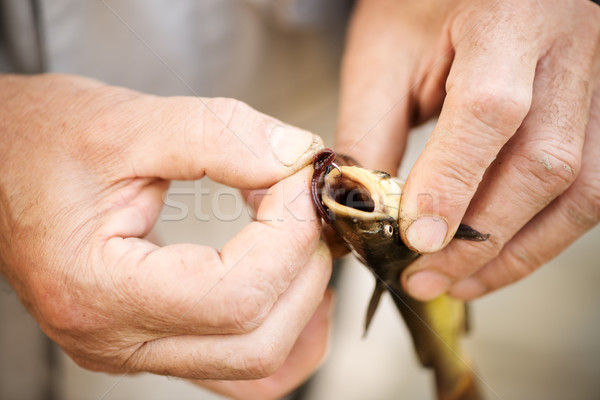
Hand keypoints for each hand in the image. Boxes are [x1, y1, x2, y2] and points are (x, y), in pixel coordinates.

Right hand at [0, 74, 330, 398]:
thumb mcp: (129, 122)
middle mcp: (115, 340)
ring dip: (301, 300)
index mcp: (97, 290)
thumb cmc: (42, 144)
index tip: (301, 179)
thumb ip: (221, 135)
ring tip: (301, 238)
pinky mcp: (152, 341)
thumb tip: (297, 156)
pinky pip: (239, 371)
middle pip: (257, 340)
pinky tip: (294, 289)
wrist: (1, 166)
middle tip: (304, 204)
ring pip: (257, 365)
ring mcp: (135, 350)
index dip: (290, 233)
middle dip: (303, 266)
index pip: (236, 293)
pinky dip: (284, 333)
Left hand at [336, 0, 599, 299]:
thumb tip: (367, 212)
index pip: (489, 110)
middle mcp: (569, 48)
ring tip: (463, 280)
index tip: (417, 239)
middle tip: (428, 275)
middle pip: (545, 162)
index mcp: (507, 18)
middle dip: (482, 237)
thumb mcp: (385, 56)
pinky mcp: (599, 110)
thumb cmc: (422, 5)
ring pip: (583, 188)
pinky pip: (590, 186)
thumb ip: (372, 130)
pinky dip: (544, 232)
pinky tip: (501, 252)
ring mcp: (597, 81)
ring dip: (520, 250)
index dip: (453, 184)